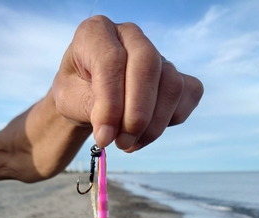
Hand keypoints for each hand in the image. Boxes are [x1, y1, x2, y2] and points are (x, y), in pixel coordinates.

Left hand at [52, 15, 202, 152]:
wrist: (89, 96)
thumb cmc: (77, 93)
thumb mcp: (69, 100)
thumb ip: (90, 109)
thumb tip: (110, 131)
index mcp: (97, 33)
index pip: (111, 61)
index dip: (110, 104)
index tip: (104, 137)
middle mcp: (131, 36)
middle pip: (148, 64)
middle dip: (137, 114)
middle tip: (121, 143)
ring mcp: (158, 54)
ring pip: (172, 84)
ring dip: (153, 125)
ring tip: (128, 144)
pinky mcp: (176, 75)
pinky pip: (189, 94)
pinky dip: (171, 120)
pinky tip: (146, 133)